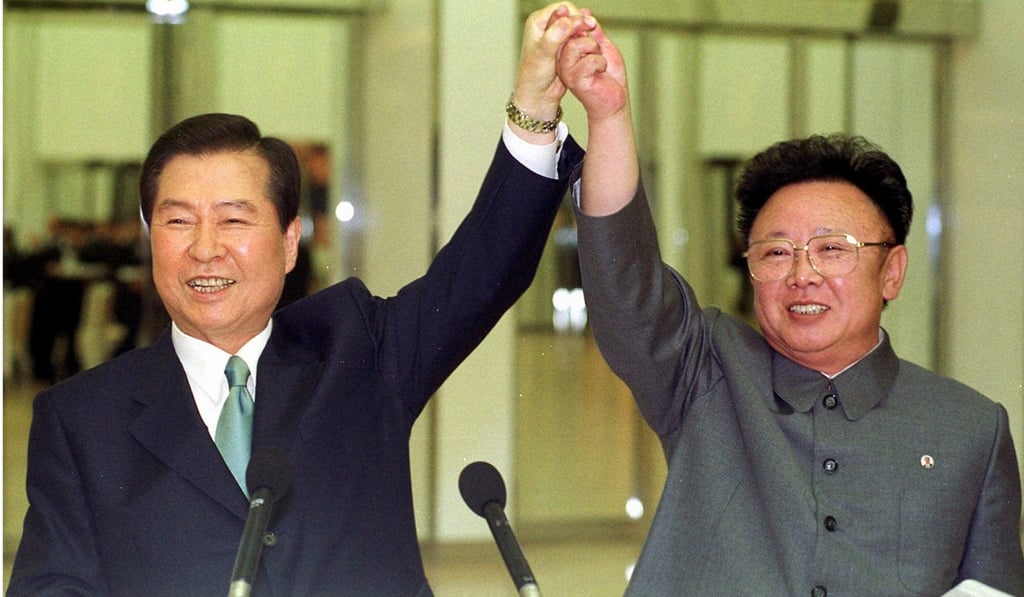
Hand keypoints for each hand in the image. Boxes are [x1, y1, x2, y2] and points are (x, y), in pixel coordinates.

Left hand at [510, 3, 595, 140]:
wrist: (538, 96)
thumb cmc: (535, 76)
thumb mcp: (544, 53)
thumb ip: (555, 33)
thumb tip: (566, 17)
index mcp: (537, 22)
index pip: (562, 8)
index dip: (575, 16)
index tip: (584, 28)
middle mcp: (545, 26)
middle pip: (570, 15)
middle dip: (581, 24)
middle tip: (589, 34)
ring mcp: (554, 36)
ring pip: (575, 27)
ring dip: (584, 33)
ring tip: (589, 43)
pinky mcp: (562, 47)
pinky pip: (577, 38)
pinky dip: (583, 41)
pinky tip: (587, 50)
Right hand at [556, 12, 628, 122]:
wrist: (614, 101)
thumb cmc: (609, 78)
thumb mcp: (602, 47)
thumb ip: (594, 31)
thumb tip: (585, 12)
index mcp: (567, 51)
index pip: (564, 28)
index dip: (577, 21)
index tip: (591, 24)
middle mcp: (563, 60)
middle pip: (568, 33)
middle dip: (588, 34)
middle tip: (598, 46)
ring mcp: (568, 71)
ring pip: (575, 45)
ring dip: (595, 49)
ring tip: (600, 59)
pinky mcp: (576, 81)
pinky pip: (588, 61)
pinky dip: (600, 62)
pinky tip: (601, 71)